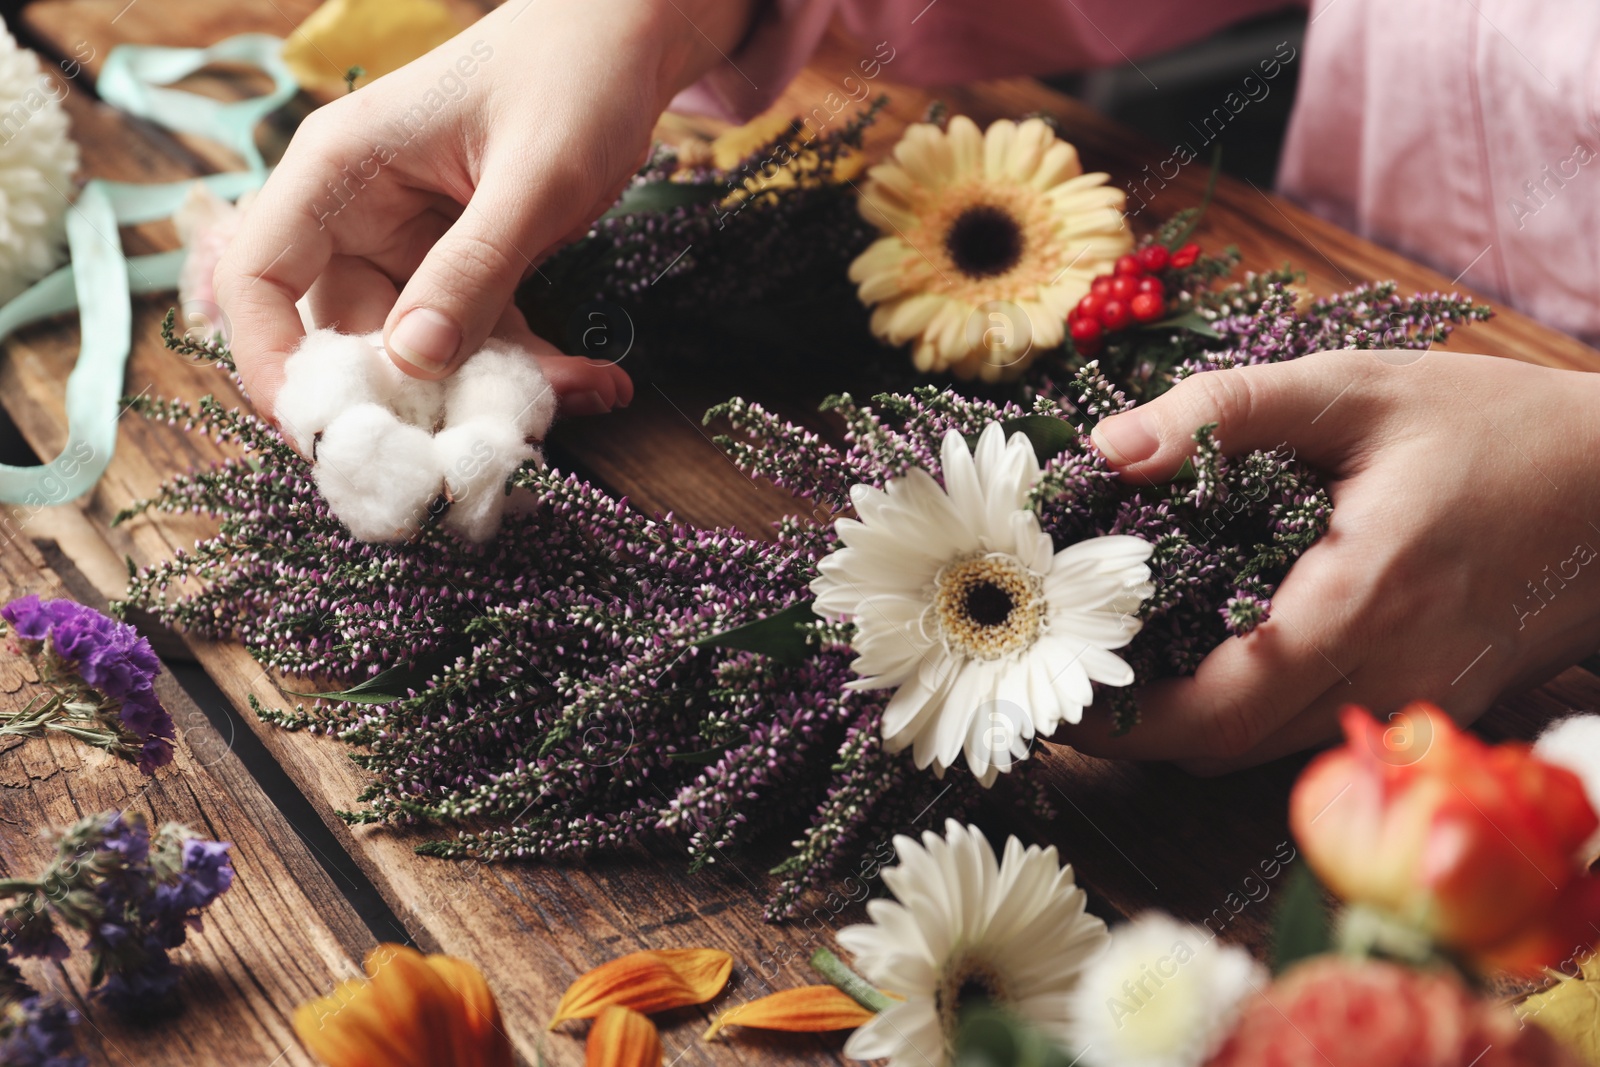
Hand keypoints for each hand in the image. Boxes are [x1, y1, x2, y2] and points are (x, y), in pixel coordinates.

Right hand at [215, 0, 752, 420]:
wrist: (625, 42)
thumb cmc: (571, 78)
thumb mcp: (534, 178)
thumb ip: (474, 268)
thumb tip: (413, 363)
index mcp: (339, 172)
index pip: (259, 279)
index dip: (272, 364)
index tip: (328, 433)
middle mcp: (359, 216)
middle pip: (349, 340)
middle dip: (422, 402)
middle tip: (501, 440)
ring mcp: (411, 248)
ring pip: (423, 357)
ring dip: (496, 393)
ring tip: (588, 391)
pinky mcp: (463, 272)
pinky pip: (478, 342)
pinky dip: (533, 369)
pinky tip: (602, 380)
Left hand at [1070, 349, 1599, 771]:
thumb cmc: (1496, 428)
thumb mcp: (1357, 389)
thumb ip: (1227, 413)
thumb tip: (1108, 447)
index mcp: (1363, 599)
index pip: (1221, 711)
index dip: (1128, 721)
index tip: (1058, 696)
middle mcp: (1390, 672)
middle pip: (1232, 747)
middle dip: (1141, 724)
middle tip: (1069, 670)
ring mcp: (1418, 699)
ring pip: (1272, 745)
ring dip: (1193, 716)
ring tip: (1122, 653)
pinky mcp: (1433, 700)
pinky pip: (1317, 725)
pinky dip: (1253, 704)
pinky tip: (1213, 644)